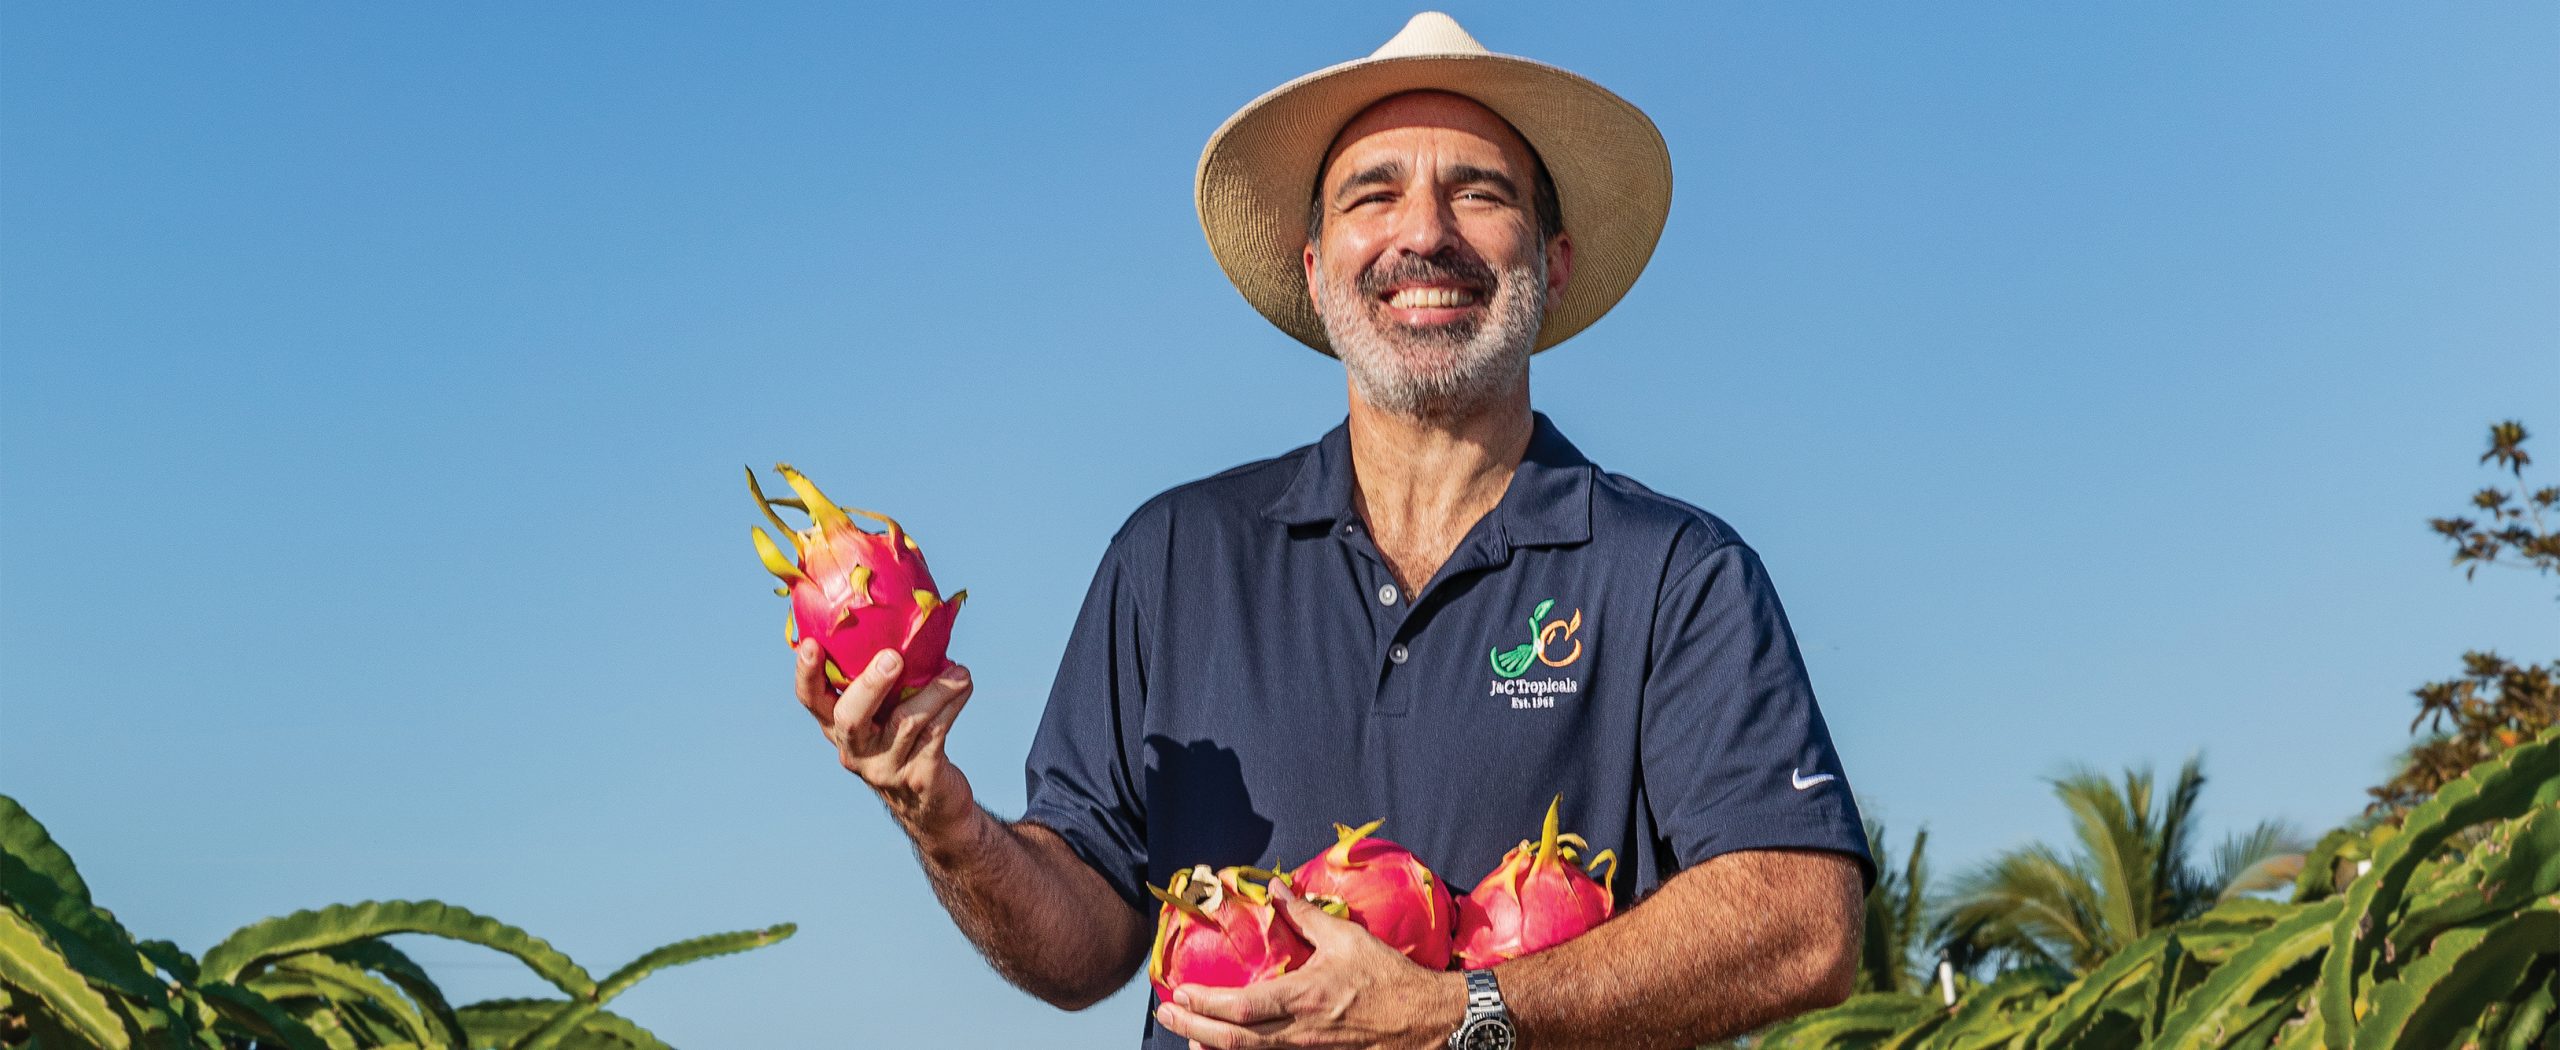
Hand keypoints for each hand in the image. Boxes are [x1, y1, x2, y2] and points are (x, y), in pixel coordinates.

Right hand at [794, 640, 975, 837]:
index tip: (810, 644)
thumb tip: (910, 611)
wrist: (932, 803)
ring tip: (958, 670)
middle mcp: (855, 749)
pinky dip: (952, 705)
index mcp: (837, 727)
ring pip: (907, 723)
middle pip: (850, 718)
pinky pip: (936, 734)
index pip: (811, 701)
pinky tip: (965, 684)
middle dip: (870, 685)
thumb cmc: (905, 738)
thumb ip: (886, 675)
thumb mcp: (886, 712)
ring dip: (935, 690)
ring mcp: (885, 766)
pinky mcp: (919, 776)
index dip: (806, 675)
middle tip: (892, 657)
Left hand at [1154, 881, 1465, 1049]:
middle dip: (1192, 1026)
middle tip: (1165, 1011)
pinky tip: (1221, 1044)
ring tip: (1186, 1031)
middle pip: (1232, 1040)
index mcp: (1304, 997)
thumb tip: (1277, 888)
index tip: (1178, 990)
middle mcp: (1298, 1031)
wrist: (1424, 1019)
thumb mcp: (1347, 937)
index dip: (1204, 1002)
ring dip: (1210, 1044)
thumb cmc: (1387, 976)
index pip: (1240, 1007)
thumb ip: (1305, 915)